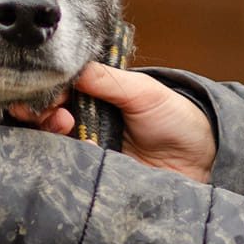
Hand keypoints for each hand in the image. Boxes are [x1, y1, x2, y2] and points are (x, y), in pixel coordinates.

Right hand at [10, 62, 215, 183]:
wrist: (202, 160)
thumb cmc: (176, 118)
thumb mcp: (142, 92)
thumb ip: (106, 79)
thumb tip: (69, 68)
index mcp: (94, 98)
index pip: (56, 91)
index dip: (44, 90)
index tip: (49, 92)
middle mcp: (85, 124)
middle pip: (44, 119)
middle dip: (40, 113)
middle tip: (57, 113)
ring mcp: (87, 151)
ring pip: (50, 144)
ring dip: (50, 132)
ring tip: (66, 124)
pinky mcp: (94, 176)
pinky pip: (69, 171)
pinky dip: (70, 158)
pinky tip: (84, 149)